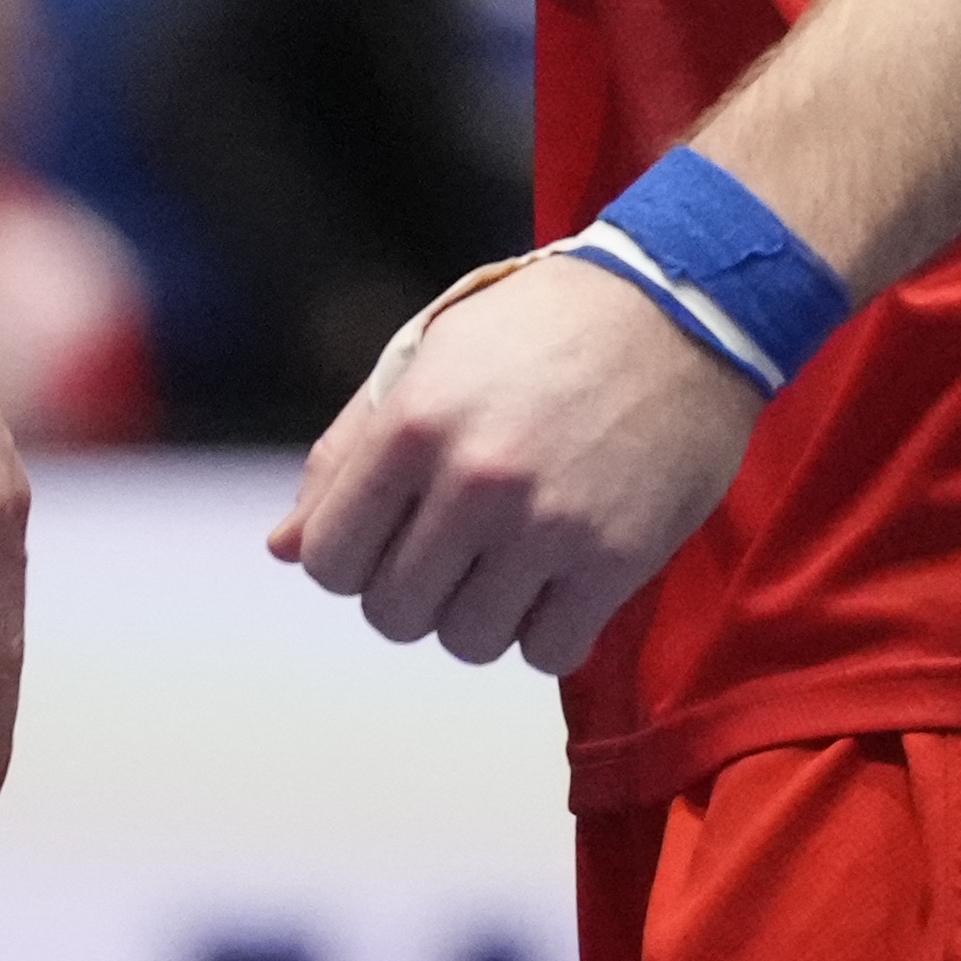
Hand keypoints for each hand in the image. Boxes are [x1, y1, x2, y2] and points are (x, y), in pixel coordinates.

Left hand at [274, 253, 754, 674]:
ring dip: (482, 615)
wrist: (677, 307)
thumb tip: (283, 549)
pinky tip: (561, 576)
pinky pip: (549, 653)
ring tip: (511, 559)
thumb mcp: (425, 359)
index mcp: (411, 423)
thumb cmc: (536, 329)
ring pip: (469, 643)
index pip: (330, 562)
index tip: (390, 537)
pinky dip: (549, 630)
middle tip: (456, 548)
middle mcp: (473, 480)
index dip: (352, 561)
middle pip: (394, 614)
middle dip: (414, 593)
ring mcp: (546, 525)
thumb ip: (347, 454)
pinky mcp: (615, 559)